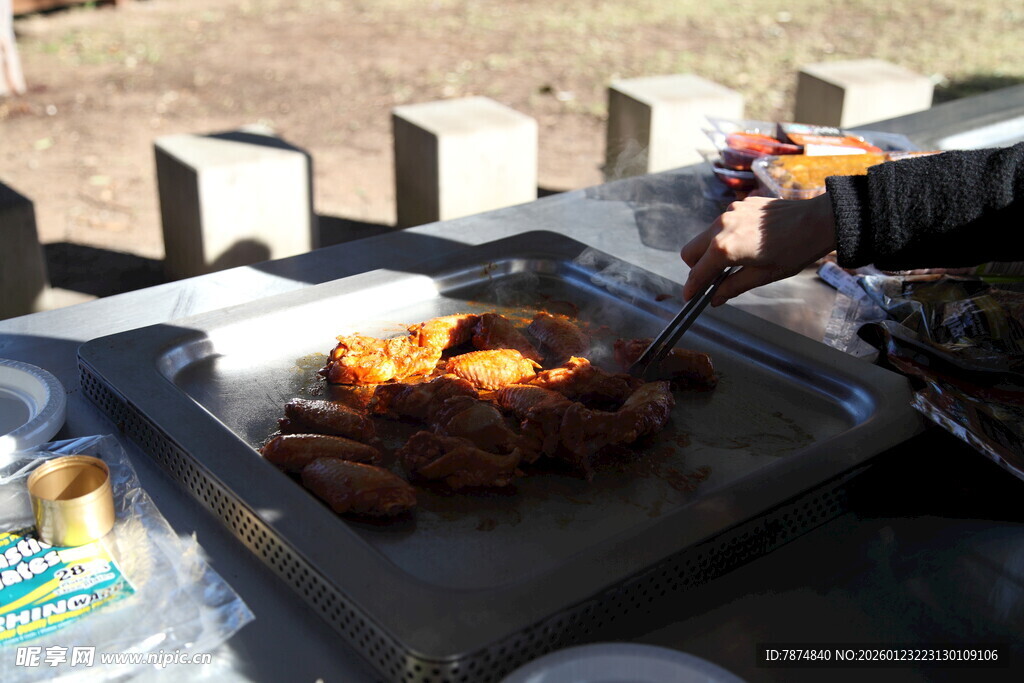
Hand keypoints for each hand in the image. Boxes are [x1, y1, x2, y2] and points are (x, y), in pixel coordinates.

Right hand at [680, 193, 836, 304]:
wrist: (818, 220)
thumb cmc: (795, 250)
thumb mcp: (763, 276)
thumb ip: (733, 287)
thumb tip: (714, 298)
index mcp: (725, 248)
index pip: (697, 272)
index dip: (692, 288)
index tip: (690, 298)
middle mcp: (721, 227)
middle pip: (691, 251)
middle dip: (696, 268)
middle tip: (712, 279)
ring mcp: (730, 212)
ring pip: (705, 236)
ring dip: (711, 251)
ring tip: (734, 261)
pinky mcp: (740, 205)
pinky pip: (722, 224)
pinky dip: (726, 237)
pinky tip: (748, 242)